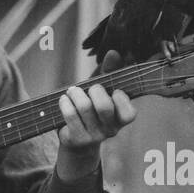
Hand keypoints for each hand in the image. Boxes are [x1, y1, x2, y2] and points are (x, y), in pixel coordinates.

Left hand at [56, 54, 135, 180]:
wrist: (75, 138)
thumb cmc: (92, 108)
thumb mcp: (103, 89)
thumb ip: (110, 71)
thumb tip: (113, 53)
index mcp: (121, 119)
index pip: (129, 114)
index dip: (121, 99)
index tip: (114, 91)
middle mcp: (110, 131)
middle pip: (104, 107)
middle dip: (95, 90)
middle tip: (90, 88)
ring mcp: (93, 137)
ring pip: (85, 107)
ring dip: (76, 93)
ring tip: (72, 91)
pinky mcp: (76, 139)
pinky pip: (70, 115)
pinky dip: (65, 103)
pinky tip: (64, 100)